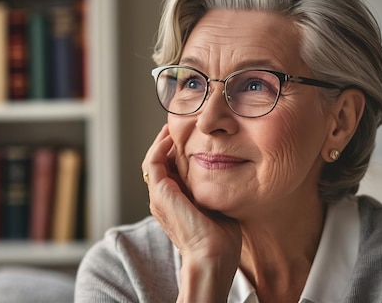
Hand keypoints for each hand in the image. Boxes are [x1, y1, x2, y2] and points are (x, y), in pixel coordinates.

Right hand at [142, 124, 241, 301]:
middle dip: (167, 142)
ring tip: (173, 126)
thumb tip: (229, 173)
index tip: (191, 136)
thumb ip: (215, 190)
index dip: (177, 151)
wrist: (213, 257)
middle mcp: (163, 199)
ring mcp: (159, 197)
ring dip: (162, 140)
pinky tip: (172, 136)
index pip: (170, 170)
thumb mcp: (218, 206)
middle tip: (179, 124)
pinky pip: (153, 162)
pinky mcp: (161, 193)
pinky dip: (160, 146)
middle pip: (159, 162)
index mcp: (175, 203)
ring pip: (152, 159)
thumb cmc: (221, 240)